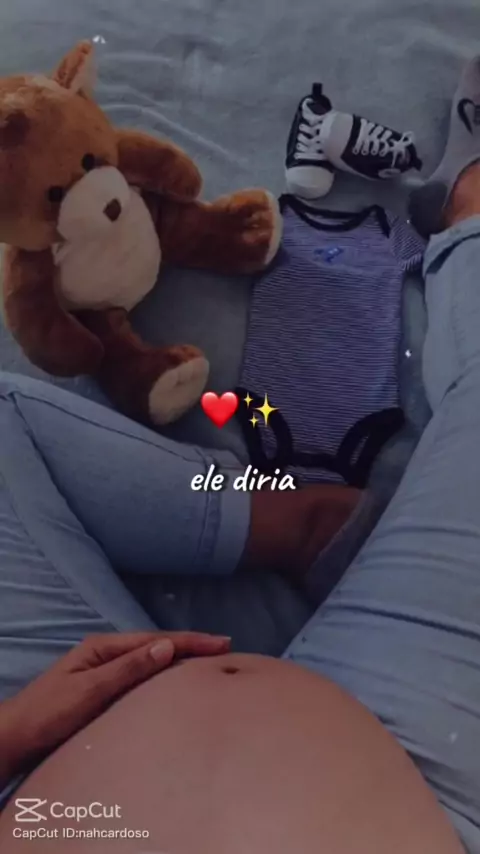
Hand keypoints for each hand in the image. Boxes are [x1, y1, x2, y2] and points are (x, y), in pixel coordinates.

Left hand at [0, 631, 229, 786]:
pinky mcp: (103, 688)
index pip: (156, 640)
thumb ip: (128, 669)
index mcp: (104, 648)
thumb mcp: (90, 690)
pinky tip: (175, 679)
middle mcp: (106, 654)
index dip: (191, 640)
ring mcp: (104, 670)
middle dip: (191, 645)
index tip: (222, 641)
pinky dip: (164, 674)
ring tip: (209, 660)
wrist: (16, 736)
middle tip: (225, 648)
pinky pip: (141, 675)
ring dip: (180, 658)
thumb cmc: (49, 713)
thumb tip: (167, 645)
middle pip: (156, 645)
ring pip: (150, 660)